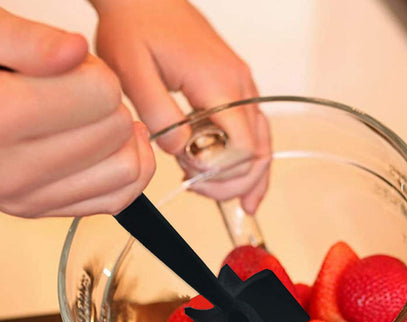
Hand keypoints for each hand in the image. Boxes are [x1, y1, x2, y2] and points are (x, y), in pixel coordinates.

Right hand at [0, 8, 154, 217]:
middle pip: (115, 129)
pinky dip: (127, 169)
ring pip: (126, 169)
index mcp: (0, 118)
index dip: (95, 71)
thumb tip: (76, 52)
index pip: (100, 94)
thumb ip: (27, 39)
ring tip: (92, 118)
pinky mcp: (43, 211)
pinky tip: (112, 146)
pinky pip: (118, 199)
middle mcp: (12, 170)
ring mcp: (29, 197)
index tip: (73, 68)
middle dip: (106, 101)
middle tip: (77, 92)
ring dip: (122, 137)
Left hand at [92, 0, 269, 213]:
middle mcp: (241, 87)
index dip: (220, 171)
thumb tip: (182, 151)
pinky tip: (243, 184)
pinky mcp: (237, 91)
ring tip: (229, 199)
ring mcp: (243, 89)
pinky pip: (254, 134)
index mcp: (219, 83)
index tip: (188, 170)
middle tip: (197, 188)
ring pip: (262, 146)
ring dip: (244, 177)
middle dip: (231, 182)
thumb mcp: (131, 70)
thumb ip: (158, 114)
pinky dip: (249, 163)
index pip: (242, 147)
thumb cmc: (135, 25)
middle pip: (258, 153)